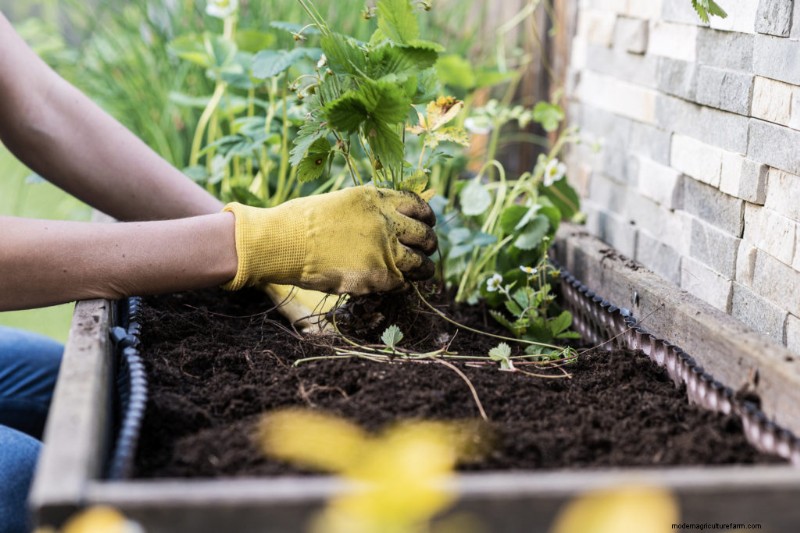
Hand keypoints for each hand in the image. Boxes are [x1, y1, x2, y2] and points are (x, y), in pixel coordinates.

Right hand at [222, 186, 436, 294]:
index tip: (426, 224)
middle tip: (427, 251)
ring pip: (421, 263)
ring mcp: (384, 248)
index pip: (417, 204)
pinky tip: (395, 285)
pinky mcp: (378, 275)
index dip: (426, 217)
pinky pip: (402, 283)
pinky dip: (401, 285)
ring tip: (421, 272)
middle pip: (425, 235)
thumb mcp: (341, 203)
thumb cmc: (301, 222)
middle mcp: (386, 220)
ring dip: (423, 269)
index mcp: (376, 199)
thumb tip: (385, 221)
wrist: (282, 241)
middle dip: (429, 244)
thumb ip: (367, 211)